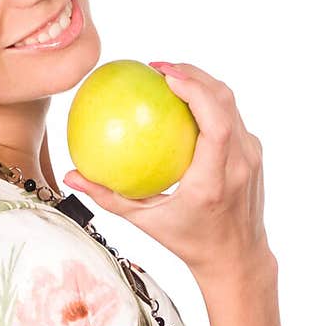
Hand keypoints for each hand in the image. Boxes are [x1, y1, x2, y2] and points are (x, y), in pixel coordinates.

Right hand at [62, 62, 273, 277]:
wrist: (237, 257)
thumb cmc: (190, 242)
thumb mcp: (147, 223)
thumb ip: (110, 198)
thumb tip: (72, 177)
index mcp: (215, 180)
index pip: (215, 123)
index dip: (196, 91)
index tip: (166, 76)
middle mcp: (239, 164)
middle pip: (225, 101)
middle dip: (193, 74)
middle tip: (158, 68)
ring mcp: (251, 157)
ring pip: (231, 104)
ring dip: (202, 83)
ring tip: (170, 76)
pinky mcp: (253, 155)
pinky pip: (232, 118)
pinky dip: (209, 103)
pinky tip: (183, 102)